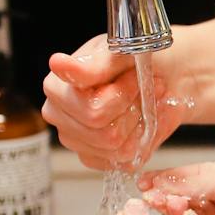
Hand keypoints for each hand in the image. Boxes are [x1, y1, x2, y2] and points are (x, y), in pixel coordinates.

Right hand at [42, 32, 193, 169]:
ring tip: (145, 101)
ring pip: (118, 149)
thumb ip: (92, 65)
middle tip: (145, 87)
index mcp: (57, 88)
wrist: (157, 73)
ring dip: (142, 124)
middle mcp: (59, 117)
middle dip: (134, 110)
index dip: (124, 95)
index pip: (94, 112)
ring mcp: (75, 141)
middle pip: (106, 134)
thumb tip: (57, 64)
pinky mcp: (95, 158)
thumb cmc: (134, 61)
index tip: (135, 76)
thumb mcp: (119, 53)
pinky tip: (144, 119)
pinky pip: (126, 161)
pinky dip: (144, 140)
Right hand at [139, 161, 214, 214]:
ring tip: (171, 204)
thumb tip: (151, 181)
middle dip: (162, 201)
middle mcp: (208, 205)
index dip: (158, 185)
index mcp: (208, 183)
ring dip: (174, 214)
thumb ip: (184, 182)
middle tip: (150, 197)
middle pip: (175, 205)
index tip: (141, 185)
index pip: (175, 184)